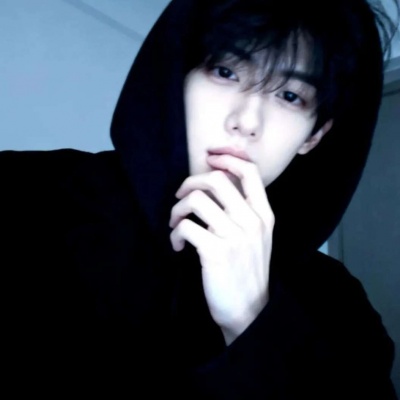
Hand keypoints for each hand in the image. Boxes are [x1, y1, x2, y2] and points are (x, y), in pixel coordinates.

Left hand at [169, 155, 273, 344]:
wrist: (249, 311)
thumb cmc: (248, 272)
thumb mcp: (258, 239)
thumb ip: (245, 212)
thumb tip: (218, 187)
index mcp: (264, 215)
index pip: (250, 172)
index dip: (227, 159)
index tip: (210, 159)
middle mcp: (252, 221)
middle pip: (216, 180)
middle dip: (190, 182)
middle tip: (180, 195)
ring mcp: (234, 236)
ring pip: (196, 199)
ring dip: (177, 209)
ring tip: (176, 223)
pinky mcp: (215, 252)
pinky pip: (186, 226)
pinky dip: (175, 233)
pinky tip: (178, 245)